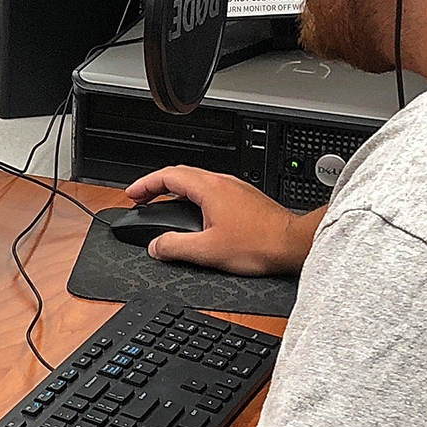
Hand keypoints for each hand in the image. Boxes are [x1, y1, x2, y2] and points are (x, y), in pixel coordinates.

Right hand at [123, 167, 321, 275]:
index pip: (167, 176)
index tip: (132, 194)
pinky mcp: (246, 200)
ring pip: (198, 182)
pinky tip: (197, 216)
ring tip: (165, 208)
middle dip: (157, 186)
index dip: (145, 184)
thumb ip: (175, 247)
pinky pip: (212, 191)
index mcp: (209, 189)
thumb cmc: (260, 244)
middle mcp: (223, 183)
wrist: (294, 244)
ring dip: (176, 192)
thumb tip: (155, 246)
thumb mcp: (208, 251)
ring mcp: (236, 189)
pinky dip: (194, 198)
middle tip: (143, 200)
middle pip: (181, 175)